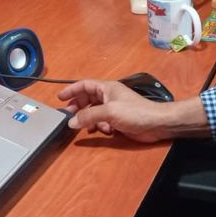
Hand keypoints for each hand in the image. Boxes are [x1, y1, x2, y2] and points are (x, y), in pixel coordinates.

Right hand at [57, 79, 173, 142]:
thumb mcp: (109, 112)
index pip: (84, 85)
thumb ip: (89, 115)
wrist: (156, 124)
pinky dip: (100, 127)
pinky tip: (105, 132)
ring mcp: (113, 109)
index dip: (71, 90)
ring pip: (94, 113)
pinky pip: (102, 123)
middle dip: (78, 108)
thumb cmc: (134, 112)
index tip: (59, 98)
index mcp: (106, 88)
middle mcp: (109, 97)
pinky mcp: (118, 121)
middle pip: (87, 99)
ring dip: (89, 120)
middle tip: (68, 117)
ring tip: (86, 127)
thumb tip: (71, 122)